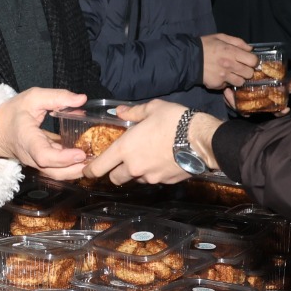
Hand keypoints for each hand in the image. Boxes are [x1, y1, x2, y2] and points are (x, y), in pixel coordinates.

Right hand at [0, 88, 90, 178]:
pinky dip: (72, 167)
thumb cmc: (13, 112)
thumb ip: (57, 97)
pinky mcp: (42, 164)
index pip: (44, 156)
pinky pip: (57, 170)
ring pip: (57, 175)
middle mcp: (31, 157)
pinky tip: (87, 158)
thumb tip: (81, 99)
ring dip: (77, 171)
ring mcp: (36, 163)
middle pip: (55, 172)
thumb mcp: (33, 97)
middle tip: (97, 160)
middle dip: (76, 170)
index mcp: (27, 139)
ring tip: (95, 161)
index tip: (80, 153)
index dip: (64, 158)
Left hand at [84, 100, 216, 185]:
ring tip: (146, 158)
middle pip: (115, 178)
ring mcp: (150, 177)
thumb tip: (119, 111)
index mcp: (125, 149)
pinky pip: (153, 180)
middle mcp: (134, 167)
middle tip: (120, 162)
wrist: (202, 139)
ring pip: (135, 180)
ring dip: (135, 173)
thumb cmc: (174, 120)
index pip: (99, 167)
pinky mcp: (165, 182)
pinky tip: (161, 161)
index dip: (90, 171)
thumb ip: (133, 111)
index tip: (88, 171)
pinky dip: (153, 173)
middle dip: (114, 172)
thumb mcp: (152, 108)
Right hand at [200, 33, 259, 89]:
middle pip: (249, 74)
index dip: (253, 61)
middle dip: (246, 71)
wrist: (188, 58)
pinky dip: (226, 82)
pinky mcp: (217, 84)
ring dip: (238, 78)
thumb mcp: (221, 37)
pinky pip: (227, 86)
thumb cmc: (205, 45)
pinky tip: (220, 76)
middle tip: (240, 68)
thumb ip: (238, 42)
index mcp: (232, 52)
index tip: (249, 61)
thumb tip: (250, 49)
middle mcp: (230, 65)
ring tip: (231, 73)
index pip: (253, 61)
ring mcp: (224, 76)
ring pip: (240, 82)